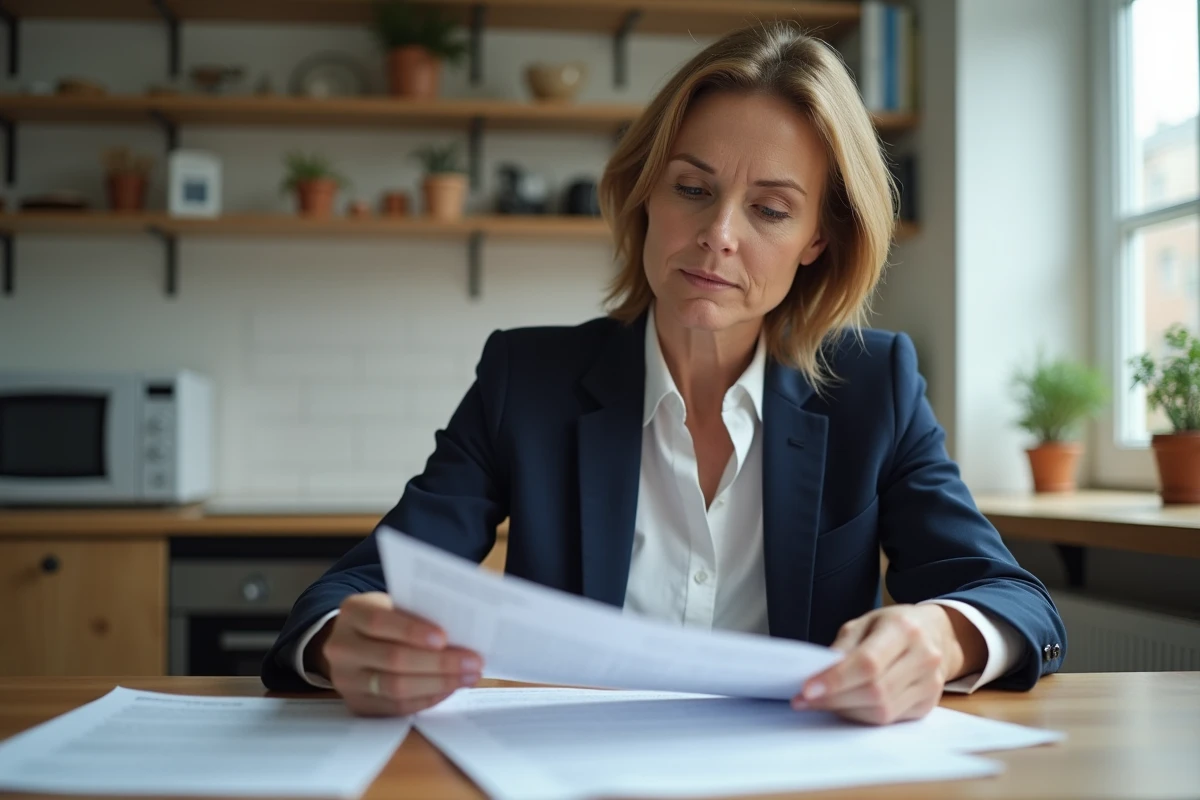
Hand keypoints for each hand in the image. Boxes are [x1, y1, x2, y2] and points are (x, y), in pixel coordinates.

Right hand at [305, 592, 483, 716]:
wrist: (352, 643)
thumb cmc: (386, 620)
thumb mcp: (393, 606)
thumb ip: (417, 613)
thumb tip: (463, 630)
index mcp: (352, 612)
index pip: (380, 622)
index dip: (412, 631)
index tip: (444, 638)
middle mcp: (342, 647)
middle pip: (393, 659)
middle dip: (439, 663)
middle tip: (473, 662)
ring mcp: (346, 680)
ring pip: (396, 687)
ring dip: (439, 683)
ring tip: (469, 676)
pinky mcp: (357, 704)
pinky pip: (397, 707)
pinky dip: (427, 698)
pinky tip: (450, 689)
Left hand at [793, 604, 985, 725]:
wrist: (936, 634)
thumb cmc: (893, 625)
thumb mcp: (864, 622)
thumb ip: (843, 647)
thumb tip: (817, 675)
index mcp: (904, 629)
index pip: (868, 663)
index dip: (836, 680)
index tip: (807, 689)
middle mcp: (923, 657)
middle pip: (875, 691)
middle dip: (834, 699)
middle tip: (804, 699)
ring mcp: (930, 684)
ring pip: (882, 711)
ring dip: (845, 710)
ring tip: (821, 702)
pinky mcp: (928, 704)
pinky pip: (889, 719)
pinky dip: (861, 715)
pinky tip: (846, 706)